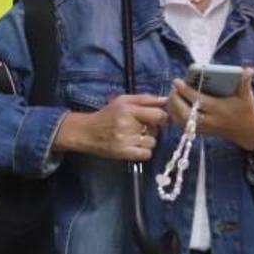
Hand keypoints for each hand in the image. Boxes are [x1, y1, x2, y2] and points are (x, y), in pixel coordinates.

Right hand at [53, 94, 168, 161]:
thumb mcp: (124, 101)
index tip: (157, 118)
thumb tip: (166, 99)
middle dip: (154, 128)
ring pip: (153, 142)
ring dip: (148, 140)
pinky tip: (136, 146)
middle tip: (144, 127)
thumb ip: (146, 99)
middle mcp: (128, 124)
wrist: (87, 132)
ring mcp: (126, 140)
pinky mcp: (123, 153)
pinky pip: (146, 154)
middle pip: (157, 129)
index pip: (159, 114)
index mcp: (128, 109)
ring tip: (137, 137)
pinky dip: (144, 151)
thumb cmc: (107, 114)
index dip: (162, 117)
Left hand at [166, 67, 253, 150]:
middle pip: (184, 113)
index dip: (185, 91)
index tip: (177, 81)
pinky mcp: (200, 132)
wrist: (248, 131)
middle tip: (173, 87)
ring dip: (172, 108)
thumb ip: (245, 82)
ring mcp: (204, 128)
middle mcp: (210, 121)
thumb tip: (249, 69)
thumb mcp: (247, 96)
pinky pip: (182, 125)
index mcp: (219, 110)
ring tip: (172, 94)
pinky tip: (174, 104)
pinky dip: (175, 115)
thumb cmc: (246, 110)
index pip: (198, 101)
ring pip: (181, 120)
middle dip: (175, 100)